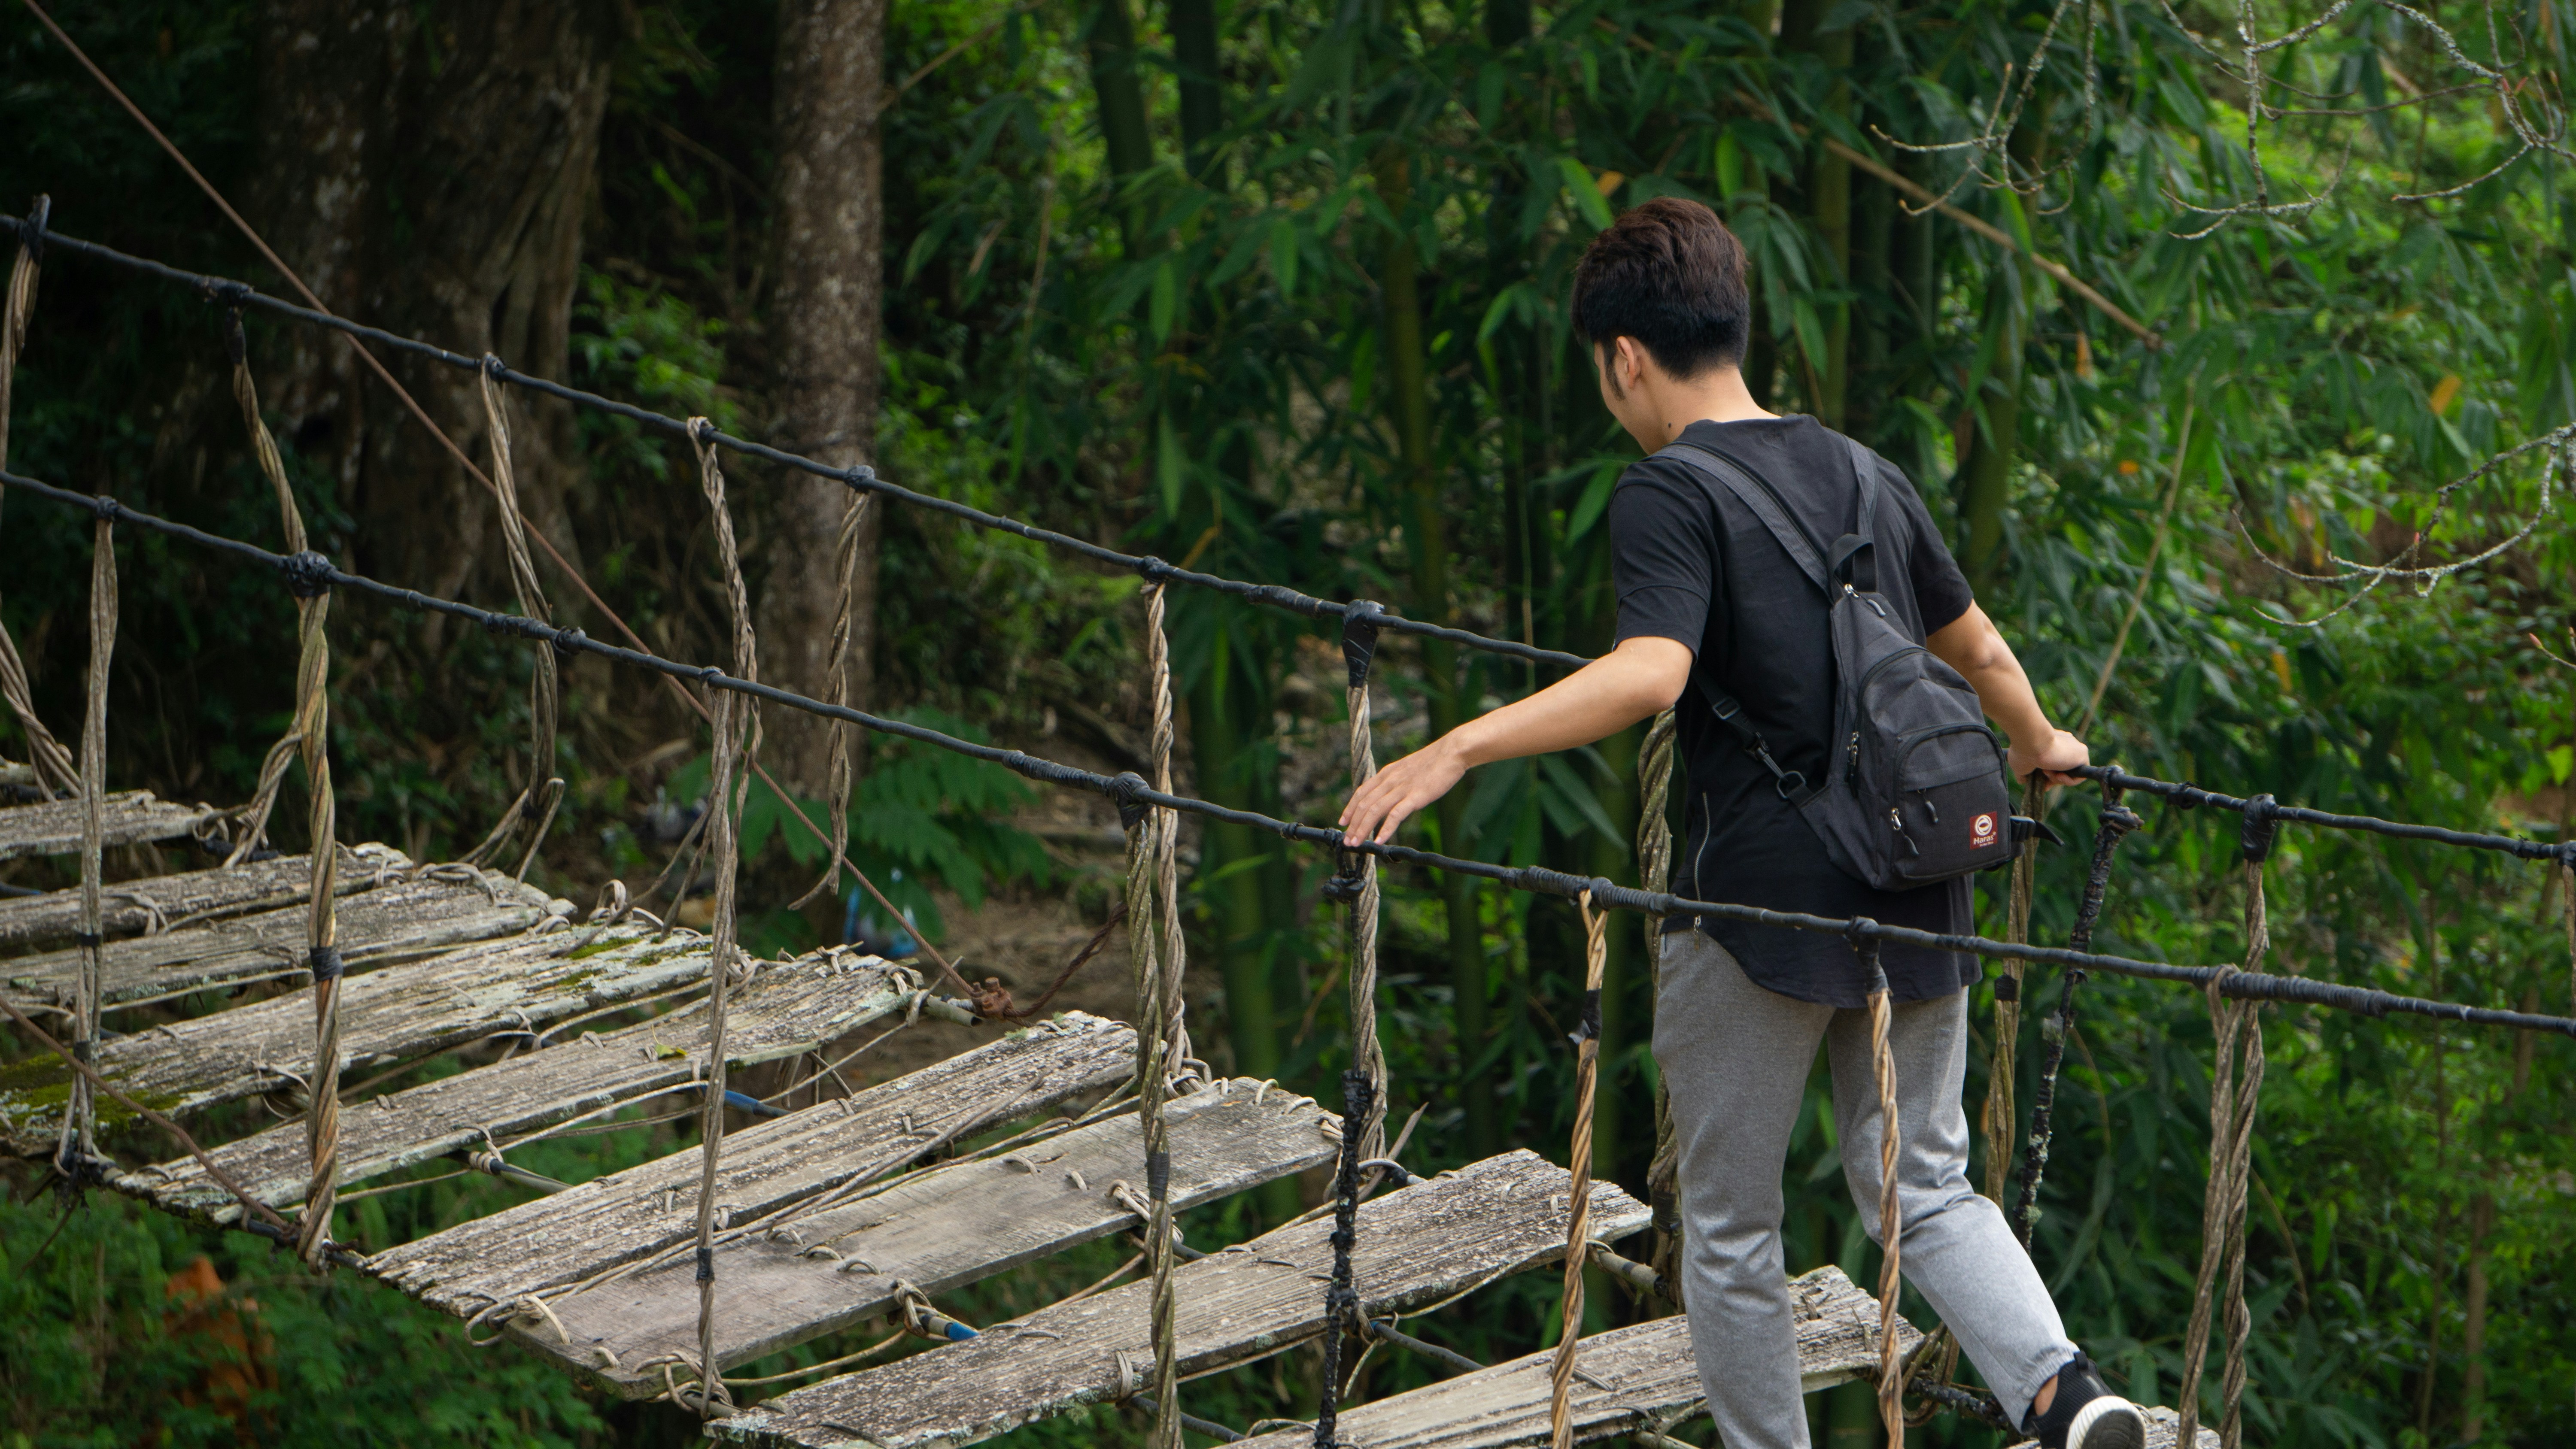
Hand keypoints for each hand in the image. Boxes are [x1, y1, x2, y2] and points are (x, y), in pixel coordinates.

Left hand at [1339, 738, 1469, 844]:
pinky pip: (1396, 815)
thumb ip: (1397, 781)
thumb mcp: (1408, 769)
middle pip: (1364, 804)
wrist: (1452, 752)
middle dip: (1353, 824)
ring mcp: (1402, 788)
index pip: (1361, 792)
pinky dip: (1386, 829)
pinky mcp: (1415, 796)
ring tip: (1356, 843)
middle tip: (1347, 840)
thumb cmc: (1434, 762)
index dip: (1350, 808)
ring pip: (1375, 810)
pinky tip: (1380, 840)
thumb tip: (1391, 794)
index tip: (1343, 821)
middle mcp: (1390, 780)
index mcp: (1387, 773)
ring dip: (1363, 829)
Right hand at [2008, 728, 2089, 786]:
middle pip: (2062, 769)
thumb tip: (2022, 781)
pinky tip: (2058, 776)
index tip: (2037, 780)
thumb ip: (2023, 773)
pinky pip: (2079, 776)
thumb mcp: (2018, 765)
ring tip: (2046, 772)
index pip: (2053, 762)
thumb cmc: (2022, 751)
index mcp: (2051, 743)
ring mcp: (2074, 748)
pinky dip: (2069, 781)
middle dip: (2052, 780)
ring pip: (2070, 773)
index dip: (2046, 775)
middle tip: (2044, 784)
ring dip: (2056, 779)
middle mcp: (2064, 743)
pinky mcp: (2082, 754)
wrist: (2031, 742)